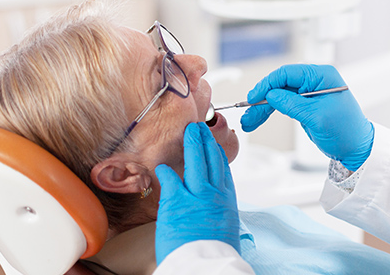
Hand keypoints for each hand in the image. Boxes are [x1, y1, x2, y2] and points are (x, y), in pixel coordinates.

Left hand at [155, 122, 239, 264]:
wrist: (206, 265)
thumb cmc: (215, 253)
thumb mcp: (226, 229)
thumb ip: (220, 213)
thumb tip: (216, 212)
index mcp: (227, 202)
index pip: (223, 171)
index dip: (217, 154)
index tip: (213, 145)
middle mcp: (215, 194)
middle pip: (211, 160)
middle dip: (206, 141)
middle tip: (200, 129)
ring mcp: (196, 196)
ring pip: (196, 161)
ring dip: (192, 144)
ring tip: (189, 132)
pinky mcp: (177, 202)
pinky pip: (170, 179)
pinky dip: (166, 171)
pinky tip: (162, 165)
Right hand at [240, 64, 373, 170]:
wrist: (358, 149)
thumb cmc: (347, 131)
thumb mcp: (316, 117)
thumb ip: (291, 104)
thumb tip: (271, 94)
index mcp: (322, 76)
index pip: (287, 73)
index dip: (267, 84)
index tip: (253, 96)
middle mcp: (315, 81)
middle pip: (280, 84)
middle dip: (262, 99)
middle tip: (248, 113)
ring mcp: (309, 93)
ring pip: (279, 96)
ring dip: (263, 108)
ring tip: (249, 121)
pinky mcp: (305, 105)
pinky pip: (283, 105)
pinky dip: (270, 112)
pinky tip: (258, 119)